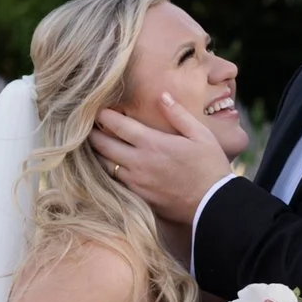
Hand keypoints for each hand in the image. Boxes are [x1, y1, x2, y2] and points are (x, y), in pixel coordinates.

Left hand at [91, 90, 236, 221]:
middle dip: (93, 134)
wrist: (213, 205)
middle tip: (88, 126)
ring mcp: (136, 181)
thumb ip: (178, 114)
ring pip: (104, 165)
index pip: (118, 125)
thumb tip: (162, 96)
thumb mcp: (200, 135)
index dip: (104, 116)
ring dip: (98, 153)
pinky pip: (114, 181)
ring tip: (95, 144)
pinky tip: (110, 166)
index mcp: (152, 143)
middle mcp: (138, 162)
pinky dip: (108, 171)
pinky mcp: (137, 197)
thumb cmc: (210, 167)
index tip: (97, 110)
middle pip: (103, 145)